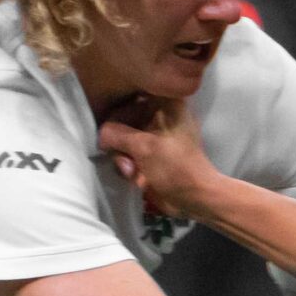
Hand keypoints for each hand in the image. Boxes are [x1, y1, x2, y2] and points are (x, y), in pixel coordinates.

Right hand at [98, 101, 215, 220]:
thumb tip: (100, 134)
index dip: (117, 113)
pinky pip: (128, 155)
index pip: (131, 97)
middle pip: (123, 120)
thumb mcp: (144, 146)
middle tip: (123, 156)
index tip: (110, 130)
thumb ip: (116, 134)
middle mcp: (160, 116)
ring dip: (122, 158)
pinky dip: (128, 167)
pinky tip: (134, 177)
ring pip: (123, 140)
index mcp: (167, 104)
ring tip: (131, 171)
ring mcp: (154, 137)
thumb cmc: (175, 167)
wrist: (194, 198)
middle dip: (119, 142)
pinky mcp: (150, 155)